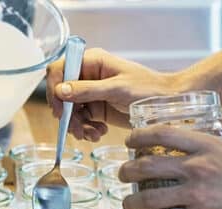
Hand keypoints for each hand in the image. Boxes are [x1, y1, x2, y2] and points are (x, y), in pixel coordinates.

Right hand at [46, 48, 185, 140]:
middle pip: (62, 94)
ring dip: (78, 125)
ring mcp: (92, 93)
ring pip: (71, 111)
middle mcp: (88, 76)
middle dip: (68, 115)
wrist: (166, 103)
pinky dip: (87, 129)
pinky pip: (82, 120)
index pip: (60, 70)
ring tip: (93, 134)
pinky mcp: (98, 109)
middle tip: (78, 129)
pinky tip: (99, 133)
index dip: (55, 90)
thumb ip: (87, 90)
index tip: (60, 110)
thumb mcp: (116, 89)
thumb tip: (61, 91)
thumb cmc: (148, 89)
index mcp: (92, 61)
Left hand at [119, 126, 221, 208]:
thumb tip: (188, 159)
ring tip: (126, 207)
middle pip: (145, 166)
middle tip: (121, 176)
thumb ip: (208, 154)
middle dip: (126, 172)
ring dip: (130, 205)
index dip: (138, 136)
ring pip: (148, 200)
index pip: (161, 133)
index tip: (129, 142)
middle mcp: (197, 167)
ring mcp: (197, 195)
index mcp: (206, 146)